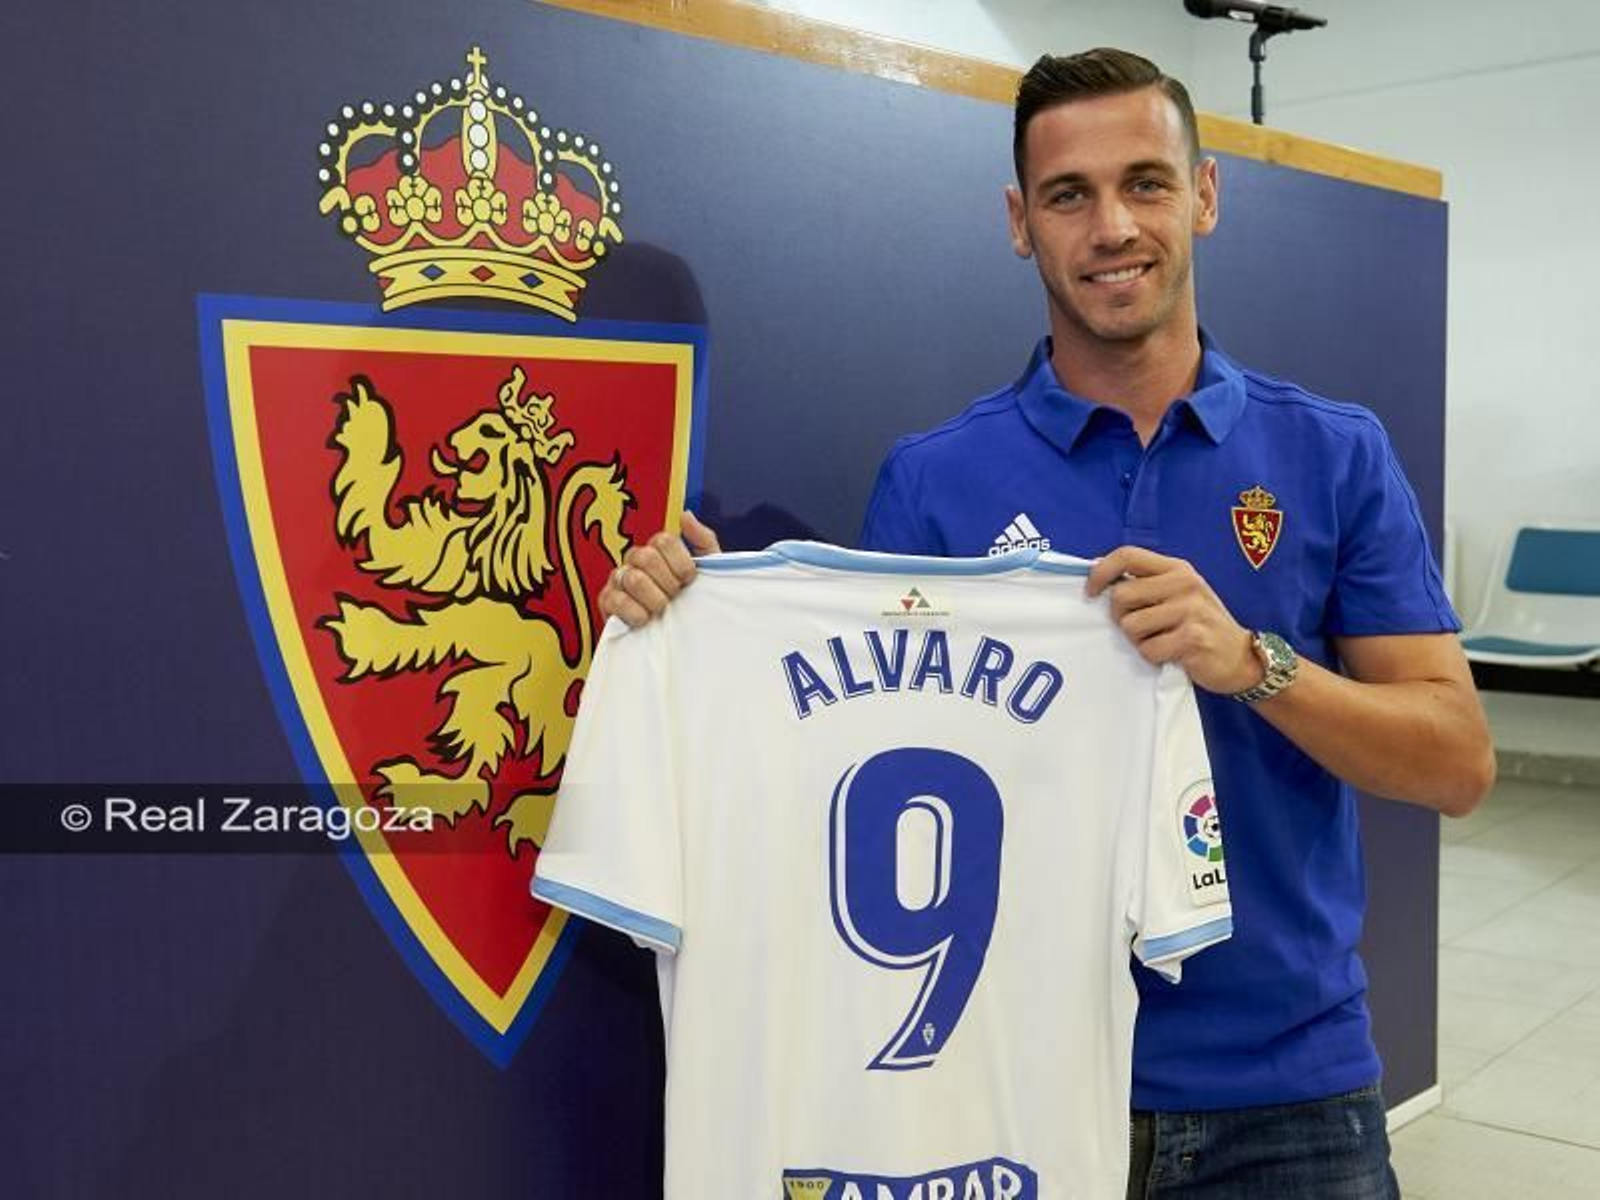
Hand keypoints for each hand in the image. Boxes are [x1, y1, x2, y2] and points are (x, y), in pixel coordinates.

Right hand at [599, 511, 721, 627]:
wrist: (682, 638)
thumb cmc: (694, 601)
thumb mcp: (708, 571)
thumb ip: (702, 540)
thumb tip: (685, 514)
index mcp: (659, 549)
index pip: (664, 540)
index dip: (681, 564)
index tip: (689, 581)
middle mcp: (636, 559)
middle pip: (647, 557)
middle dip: (668, 583)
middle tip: (675, 597)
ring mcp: (618, 579)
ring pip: (633, 578)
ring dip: (654, 599)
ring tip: (662, 611)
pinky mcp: (607, 602)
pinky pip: (615, 600)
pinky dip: (635, 612)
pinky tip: (645, 620)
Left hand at [1085, 546, 1260, 694]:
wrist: (1240, 658)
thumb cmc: (1201, 625)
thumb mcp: (1180, 593)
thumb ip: (1148, 583)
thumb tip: (1099, 575)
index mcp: (1177, 568)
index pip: (1127, 554)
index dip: (1101, 571)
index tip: (1091, 591)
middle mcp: (1184, 583)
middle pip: (1121, 595)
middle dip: (1119, 617)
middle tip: (1139, 629)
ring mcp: (1190, 610)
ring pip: (1131, 625)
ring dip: (1139, 640)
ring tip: (1161, 641)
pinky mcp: (1192, 638)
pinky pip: (1148, 649)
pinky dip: (1153, 657)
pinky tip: (1172, 655)